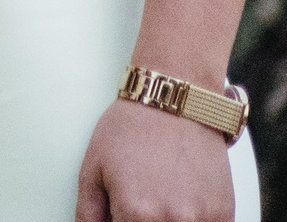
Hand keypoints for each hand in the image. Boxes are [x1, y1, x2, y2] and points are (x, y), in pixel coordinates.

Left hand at [76, 96, 235, 221]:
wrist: (176, 103)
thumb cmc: (130, 131)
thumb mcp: (92, 169)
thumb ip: (89, 213)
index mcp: (135, 214)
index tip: (118, 214)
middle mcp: (172, 221)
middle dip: (139, 221)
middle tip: (138, 200)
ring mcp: (202, 219)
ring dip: (164, 221)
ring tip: (157, 193)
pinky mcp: (223, 214)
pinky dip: (191, 221)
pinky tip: (178, 198)